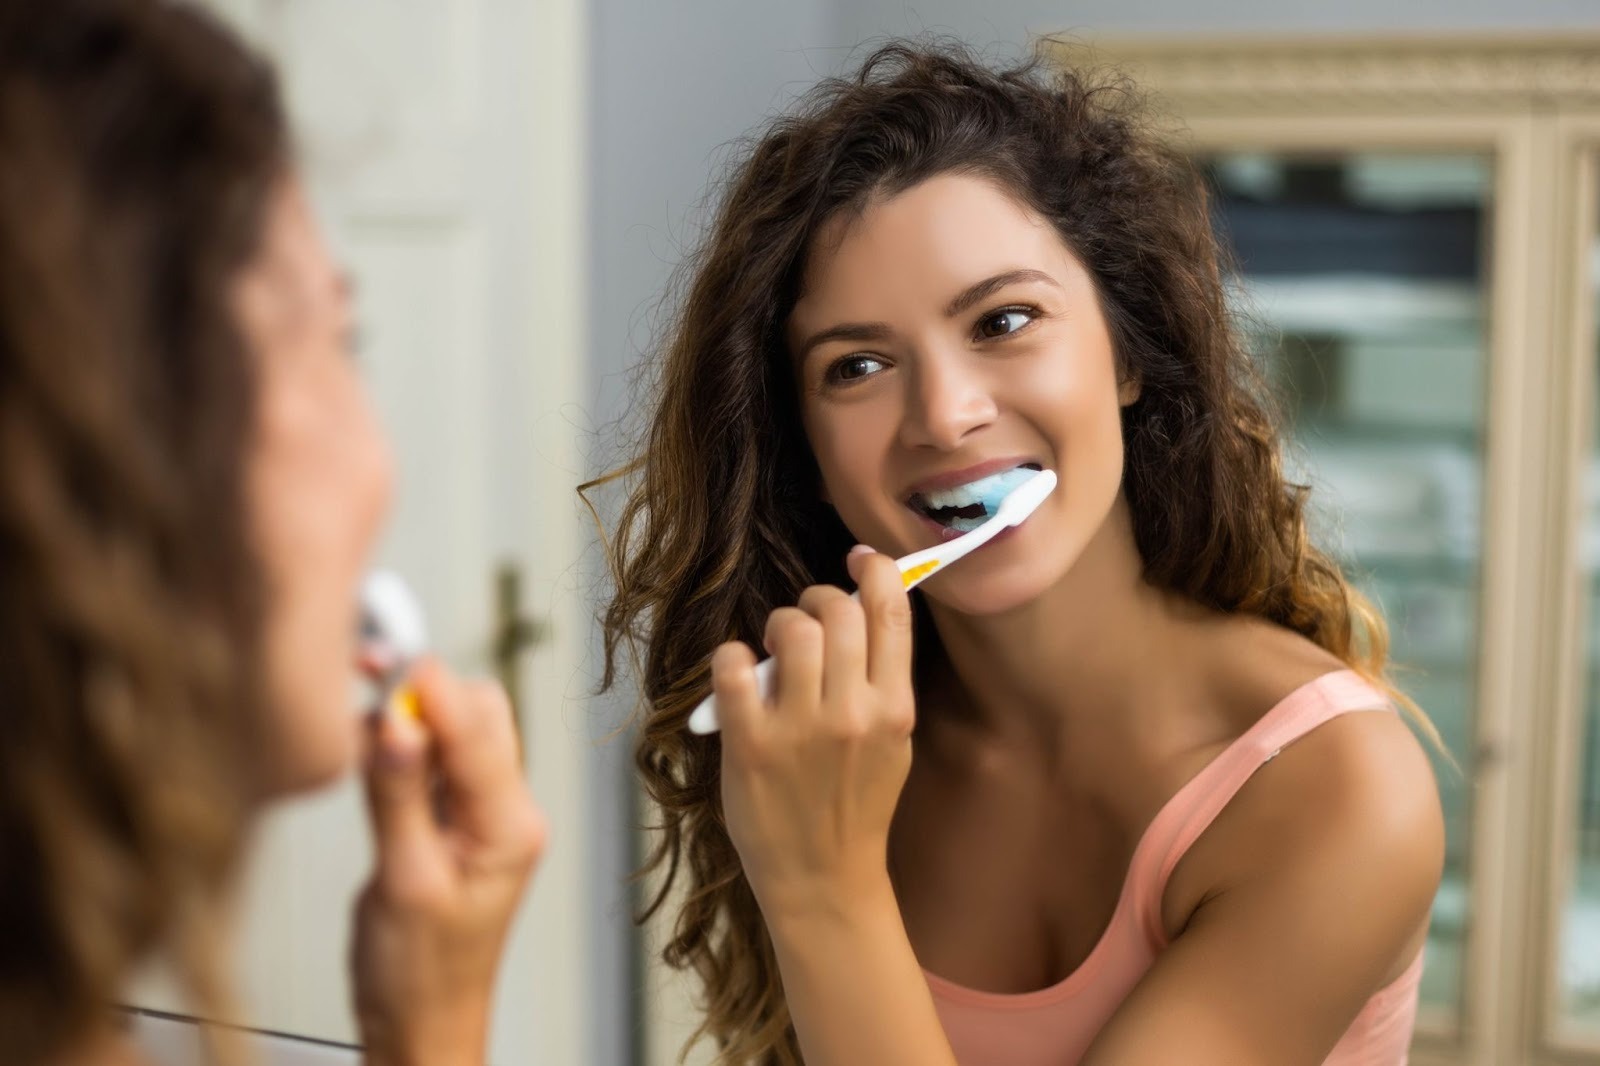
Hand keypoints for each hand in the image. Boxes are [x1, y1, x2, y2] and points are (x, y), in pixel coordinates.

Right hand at [351, 659, 546, 1065]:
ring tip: (358, 727)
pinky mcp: (453, 821)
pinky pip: (432, 763)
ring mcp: (482, 814)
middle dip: (423, 692)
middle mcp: (506, 811)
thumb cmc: (419, 975)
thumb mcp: (403, 881)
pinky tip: (365, 756)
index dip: (430, 687)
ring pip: (453, 732)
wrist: (420, 1025)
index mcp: (510, 825)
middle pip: (477, 714)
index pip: (478, 728)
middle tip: (365, 678)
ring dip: (407, 718)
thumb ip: (398, 795)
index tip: (383, 659)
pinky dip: (398, 748)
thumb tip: (394, 720)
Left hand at [713, 546, 914, 915]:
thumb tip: (861, 606)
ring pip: (789, 628)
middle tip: (805, 624)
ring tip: (772, 650)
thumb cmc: (855, 803)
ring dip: (777, 625)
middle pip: (837, 609)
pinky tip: (737, 673)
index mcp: (894, 708)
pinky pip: (732, 667)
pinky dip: (730, 658)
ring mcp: (799, 729)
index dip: (874, 570)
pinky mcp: (750, 745)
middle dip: (817, 601)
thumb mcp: (893, 742)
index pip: (891, 611)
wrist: (824, 878)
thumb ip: (881, 680)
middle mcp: (852, 713)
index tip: (858, 561)